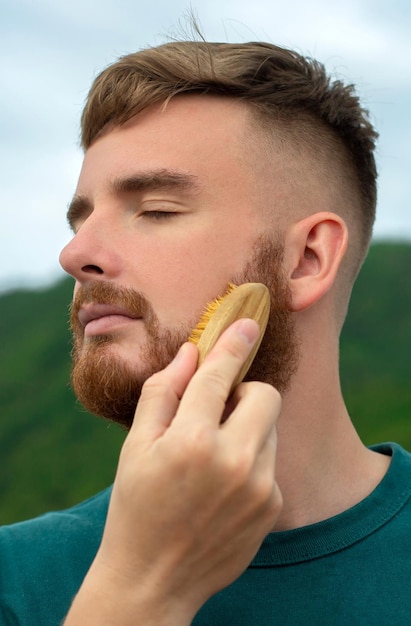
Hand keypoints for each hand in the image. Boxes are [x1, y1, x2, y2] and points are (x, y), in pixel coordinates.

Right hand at [65, 319, 281, 624]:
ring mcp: (259, 486)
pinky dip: (251, 460)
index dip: (231, 344)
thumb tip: (190, 353)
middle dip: (245, 392)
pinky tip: (224, 485)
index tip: (246, 323)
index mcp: (191, 441)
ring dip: (247, 427)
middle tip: (217, 410)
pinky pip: (270, 461)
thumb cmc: (136, 506)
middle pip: (265, 395)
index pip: (219, 376)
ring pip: (270, 427)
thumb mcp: (136, 446)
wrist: (154, 579)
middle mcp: (233, 461)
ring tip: (214, 455)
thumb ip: (162, 392)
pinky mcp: (273, 506)